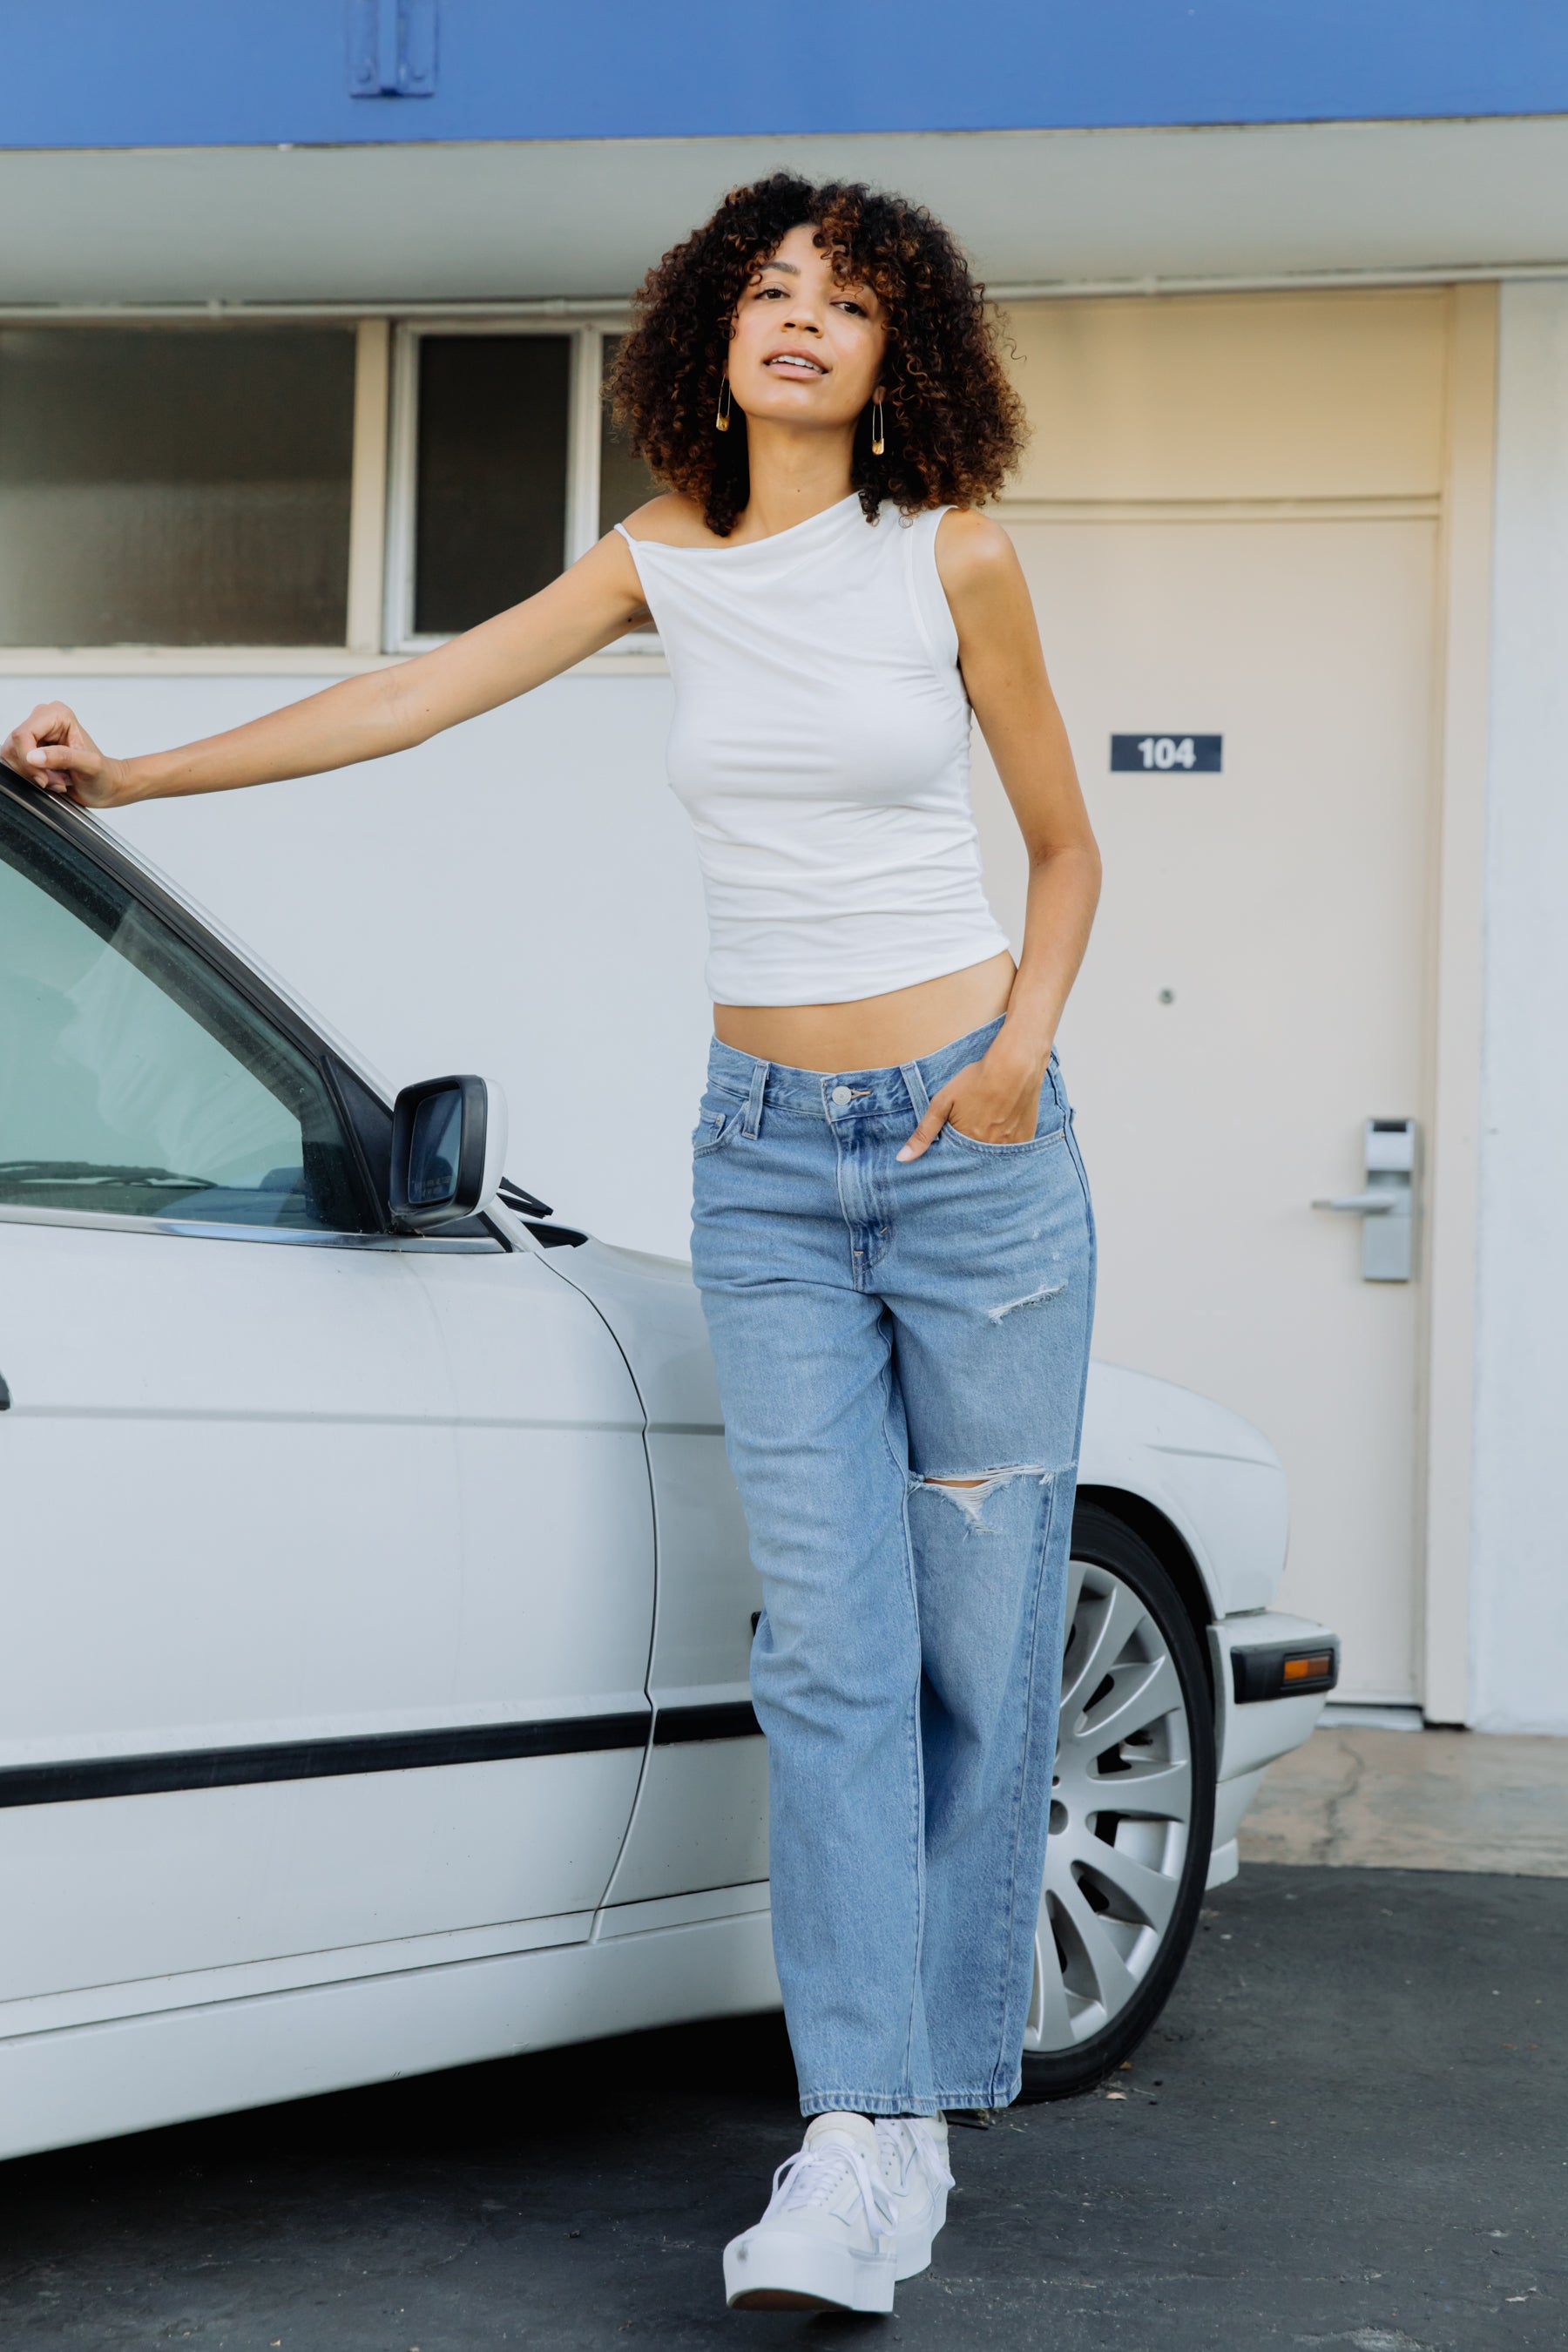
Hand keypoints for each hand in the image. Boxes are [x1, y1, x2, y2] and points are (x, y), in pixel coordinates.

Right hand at [1, 702, 134, 809]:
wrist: (106, 786)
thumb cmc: (104, 774)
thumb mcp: (90, 766)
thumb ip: (63, 757)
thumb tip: (33, 756)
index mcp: (57, 715)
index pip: (23, 734)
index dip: (29, 759)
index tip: (45, 777)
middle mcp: (42, 720)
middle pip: (15, 747)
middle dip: (34, 770)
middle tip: (57, 779)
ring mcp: (34, 735)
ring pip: (13, 758)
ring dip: (34, 776)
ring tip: (58, 779)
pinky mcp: (29, 749)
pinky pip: (17, 765)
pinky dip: (32, 778)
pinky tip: (51, 779)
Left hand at [896, 1038, 1047, 1161]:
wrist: (1015, 1065)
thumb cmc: (977, 1080)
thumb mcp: (942, 1102)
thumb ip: (924, 1132)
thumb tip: (903, 1158)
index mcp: (966, 1143)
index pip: (954, 1162)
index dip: (951, 1153)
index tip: (952, 1142)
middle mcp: (989, 1150)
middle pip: (974, 1161)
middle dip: (969, 1153)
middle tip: (972, 1127)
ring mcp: (1010, 1147)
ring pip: (993, 1158)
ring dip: (987, 1149)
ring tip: (987, 1126)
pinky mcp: (1026, 1140)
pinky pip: (1013, 1152)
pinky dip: (1005, 1145)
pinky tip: (1003, 1127)